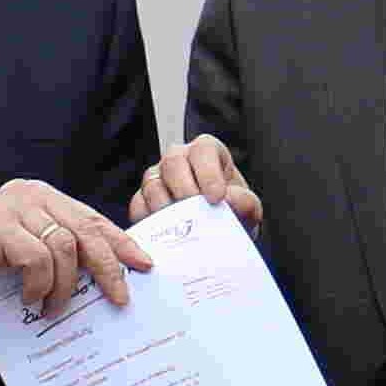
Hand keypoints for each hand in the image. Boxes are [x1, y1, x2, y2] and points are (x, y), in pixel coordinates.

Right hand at [0, 178, 150, 315]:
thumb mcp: (33, 260)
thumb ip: (64, 256)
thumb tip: (109, 276)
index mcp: (44, 198)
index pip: (93, 219)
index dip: (121, 243)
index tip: (144, 265)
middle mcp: (31, 194)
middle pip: (86, 229)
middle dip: (107, 266)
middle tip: (118, 298)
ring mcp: (12, 206)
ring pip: (65, 245)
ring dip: (64, 285)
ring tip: (52, 307)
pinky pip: (37, 256)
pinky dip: (38, 283)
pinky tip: (30, 298)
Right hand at [130, 134, 262, 229]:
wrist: (219, 234)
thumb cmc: (232, 212)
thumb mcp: (247, 207)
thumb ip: (245, 202)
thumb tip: (230, 200)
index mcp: (207, 152)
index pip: (203, 150)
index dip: (208, 172)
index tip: (217, 198)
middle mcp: (179, 160)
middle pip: (173, 163)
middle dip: (184, 189)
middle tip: (196, 214)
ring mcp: (158, 179)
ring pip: (152, 184)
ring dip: (167, 208)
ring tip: (181, 228)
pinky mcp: (143, 200)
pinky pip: (138, 206)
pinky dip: (149, 221)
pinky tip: (163, 235)